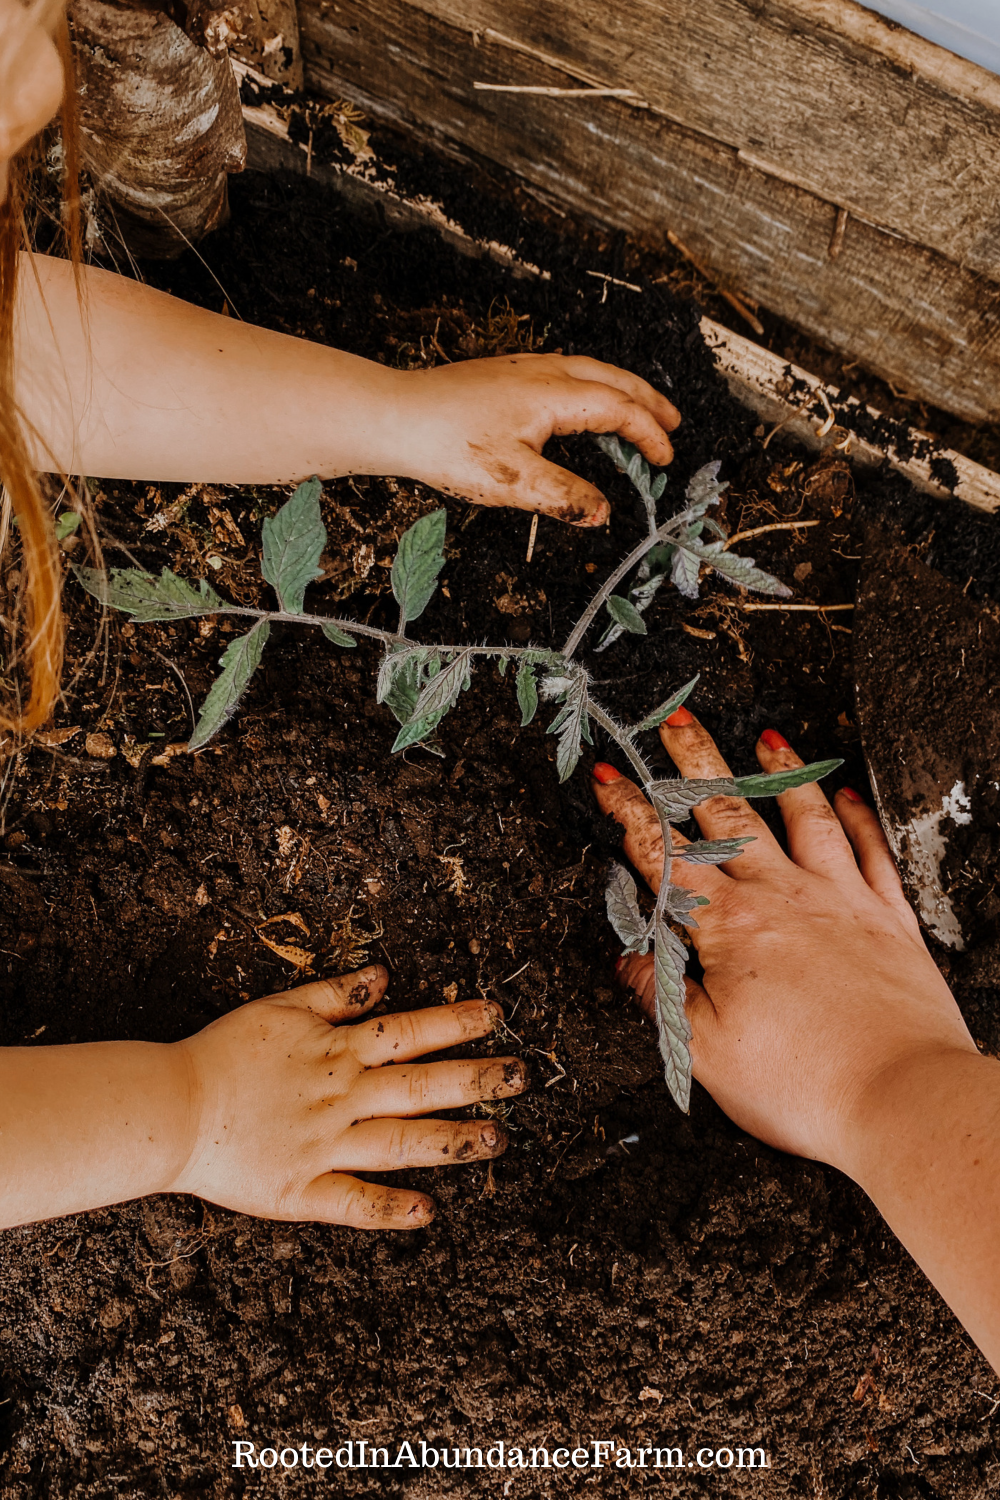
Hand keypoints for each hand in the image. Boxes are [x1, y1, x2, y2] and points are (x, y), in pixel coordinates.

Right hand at [172, 965, 524, 1227]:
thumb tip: (384, 977)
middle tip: (522, 1077)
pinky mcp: (302, 1189)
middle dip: (476, 1078)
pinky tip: (426, 1213)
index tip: (497, 1015)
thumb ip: (337, 993)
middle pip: (421, 1085)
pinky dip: (390, 1209)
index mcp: (338, 1050)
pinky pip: (353, 1201)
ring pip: (402, 1142)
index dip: (457, 1022)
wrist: (173, 1106)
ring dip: (453, 1141)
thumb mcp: (281, 1006)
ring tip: (497, 1139)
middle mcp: (342, 1096)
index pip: (410, 1031)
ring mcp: (326, 1145)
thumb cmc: (224, 1053)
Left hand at [391, 353, 679, 524]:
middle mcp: (544, 372)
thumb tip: (602, 513)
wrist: (394, 415)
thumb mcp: (513, 482)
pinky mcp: (503, 375)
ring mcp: (522, 369)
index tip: (664, 459)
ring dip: (621, 390)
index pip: (618, 410)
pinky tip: (580, 401)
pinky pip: (564, 371)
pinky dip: (591, 385)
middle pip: (613, 379)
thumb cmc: (447, 443)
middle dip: (648, 401)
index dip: (648, 434)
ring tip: (638, 410)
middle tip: (673, 422)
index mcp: (555, 394)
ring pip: (589, 370)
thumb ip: (563, 496)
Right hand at [591, 717, 977, 1172]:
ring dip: (779, 773)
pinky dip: (857, 816)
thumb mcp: (706, 1054)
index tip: (610, 780)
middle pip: (728, 814)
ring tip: (763, 739)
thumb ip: (663, 999)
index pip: (665, 857)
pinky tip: (847, 796)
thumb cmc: (807, 1084)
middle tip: (675, 721)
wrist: (905, 1100)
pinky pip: (871, 850)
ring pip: (803, 816)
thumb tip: (631, 963)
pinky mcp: (890, 919)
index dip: (630, 813)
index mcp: (730, 929)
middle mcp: (784, 898)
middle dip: (695, 762)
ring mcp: (841, 901)